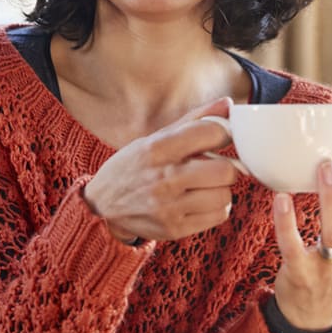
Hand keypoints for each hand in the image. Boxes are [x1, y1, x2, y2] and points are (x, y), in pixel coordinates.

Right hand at [82, 97, 238, 241]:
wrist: (102, 205)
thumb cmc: (134, 166)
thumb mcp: (156, 138)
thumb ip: (194, 120)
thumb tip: (229, 103)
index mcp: (157, 149)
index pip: (211, 133)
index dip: (224, 133)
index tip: (220, 138)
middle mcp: (162, 179)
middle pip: (225, 171)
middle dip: (226, 166)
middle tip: (214, 166)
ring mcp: (168, 207)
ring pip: (224, 195)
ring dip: (220, 189)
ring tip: (204, 185)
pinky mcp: (174, 229)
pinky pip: (219, 215)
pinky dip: (216, 207)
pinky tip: (200, 201)